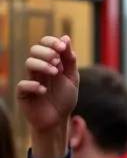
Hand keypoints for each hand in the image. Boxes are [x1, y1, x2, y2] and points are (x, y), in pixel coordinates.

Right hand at [16, 35, 78, 157]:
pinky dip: (34, 85)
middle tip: (57, 61)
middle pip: (34, 50)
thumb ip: (70, 60)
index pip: (45, 44)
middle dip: (47, 52)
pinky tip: (44, 90)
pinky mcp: (23, 93)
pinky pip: (23, 85)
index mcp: (50, 63)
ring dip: (42, 65)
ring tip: (55, 73)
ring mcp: (30, 80)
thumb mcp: (72, 78)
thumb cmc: (64, 98)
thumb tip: (66, 38)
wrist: (58, 120)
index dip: (52, 42)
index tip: (62, 47)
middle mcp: (38, 69)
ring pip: (29, 63)